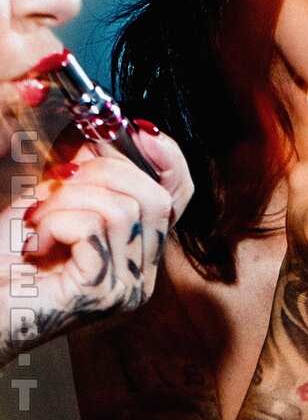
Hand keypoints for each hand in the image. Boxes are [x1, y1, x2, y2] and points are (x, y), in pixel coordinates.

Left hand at [0, 125, 193, 360]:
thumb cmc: (5, 259)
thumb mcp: (49, 199)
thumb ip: (83, 169)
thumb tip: (104, 125)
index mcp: (136, 251)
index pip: (179, 196)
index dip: (165, 157)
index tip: (135, 129)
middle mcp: (140, 275)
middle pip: (157, 198)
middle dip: (103, 172)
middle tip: (57, 184)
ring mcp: (125, 289)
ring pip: (123, 210)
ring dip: (69, 199)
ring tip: (38, 220)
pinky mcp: (100, 294)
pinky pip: (93, 228)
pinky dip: (56, 222)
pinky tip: (34, 242)